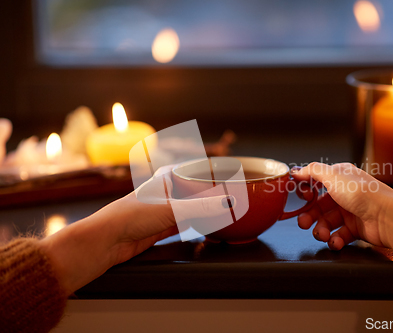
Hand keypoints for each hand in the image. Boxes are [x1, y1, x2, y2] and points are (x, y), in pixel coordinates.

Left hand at [39, 165, 232, 294]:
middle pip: (193, 190)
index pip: (192, 169)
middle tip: (232, 195)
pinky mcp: (160, 229)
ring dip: (205, 211)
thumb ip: (202, 207)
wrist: (104, 242)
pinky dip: (197, 226)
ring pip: (190, 208)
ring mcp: (162, 211)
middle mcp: (164, 193)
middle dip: (211, 193)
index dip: (209, 169)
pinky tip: (207, 228)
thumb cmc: (128, 217)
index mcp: (165, 179)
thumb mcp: (171, 210)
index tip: (228, 171)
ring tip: (225, 212)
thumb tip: (230, 203)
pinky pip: (184, 225)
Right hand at [291, 162, 392, 249]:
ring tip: (322, 235)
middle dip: (309, 215)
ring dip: (320, 230)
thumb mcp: (333, 176)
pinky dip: (334, 240)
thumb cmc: (365, 194)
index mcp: (340, 177)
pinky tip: (335, 241)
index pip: (316, 182)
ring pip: (326, 223)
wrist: (388, 218)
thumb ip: (312, 171)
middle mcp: (344, 193)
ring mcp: (350, 212)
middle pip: (318, 206)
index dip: (306, 191)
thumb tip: (297, 170)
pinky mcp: (356, 229)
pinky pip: (338, 235)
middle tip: (303, 222)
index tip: (302, 198)